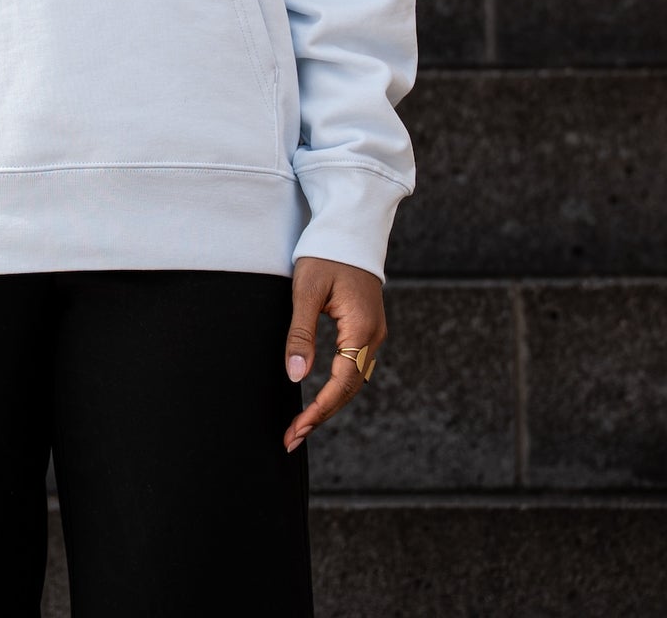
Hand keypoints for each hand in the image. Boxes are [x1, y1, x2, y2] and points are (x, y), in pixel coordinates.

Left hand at [281, 255, 385, 452]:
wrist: (350, 227)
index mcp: (361, 328)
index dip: (318, 411)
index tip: (295, 431)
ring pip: (354, 380)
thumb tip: (297, 377)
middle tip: (292, 438)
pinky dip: (337, 386)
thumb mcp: (305, 291)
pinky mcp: (368, 327)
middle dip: (322, 415)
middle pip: (350, 388)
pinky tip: (319, 398)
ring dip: (329, 404)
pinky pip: (355, 366)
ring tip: (302, 426)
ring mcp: (374, 332)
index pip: (341, 383)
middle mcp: (374, 335)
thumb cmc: (324, 254)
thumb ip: (301, 334)